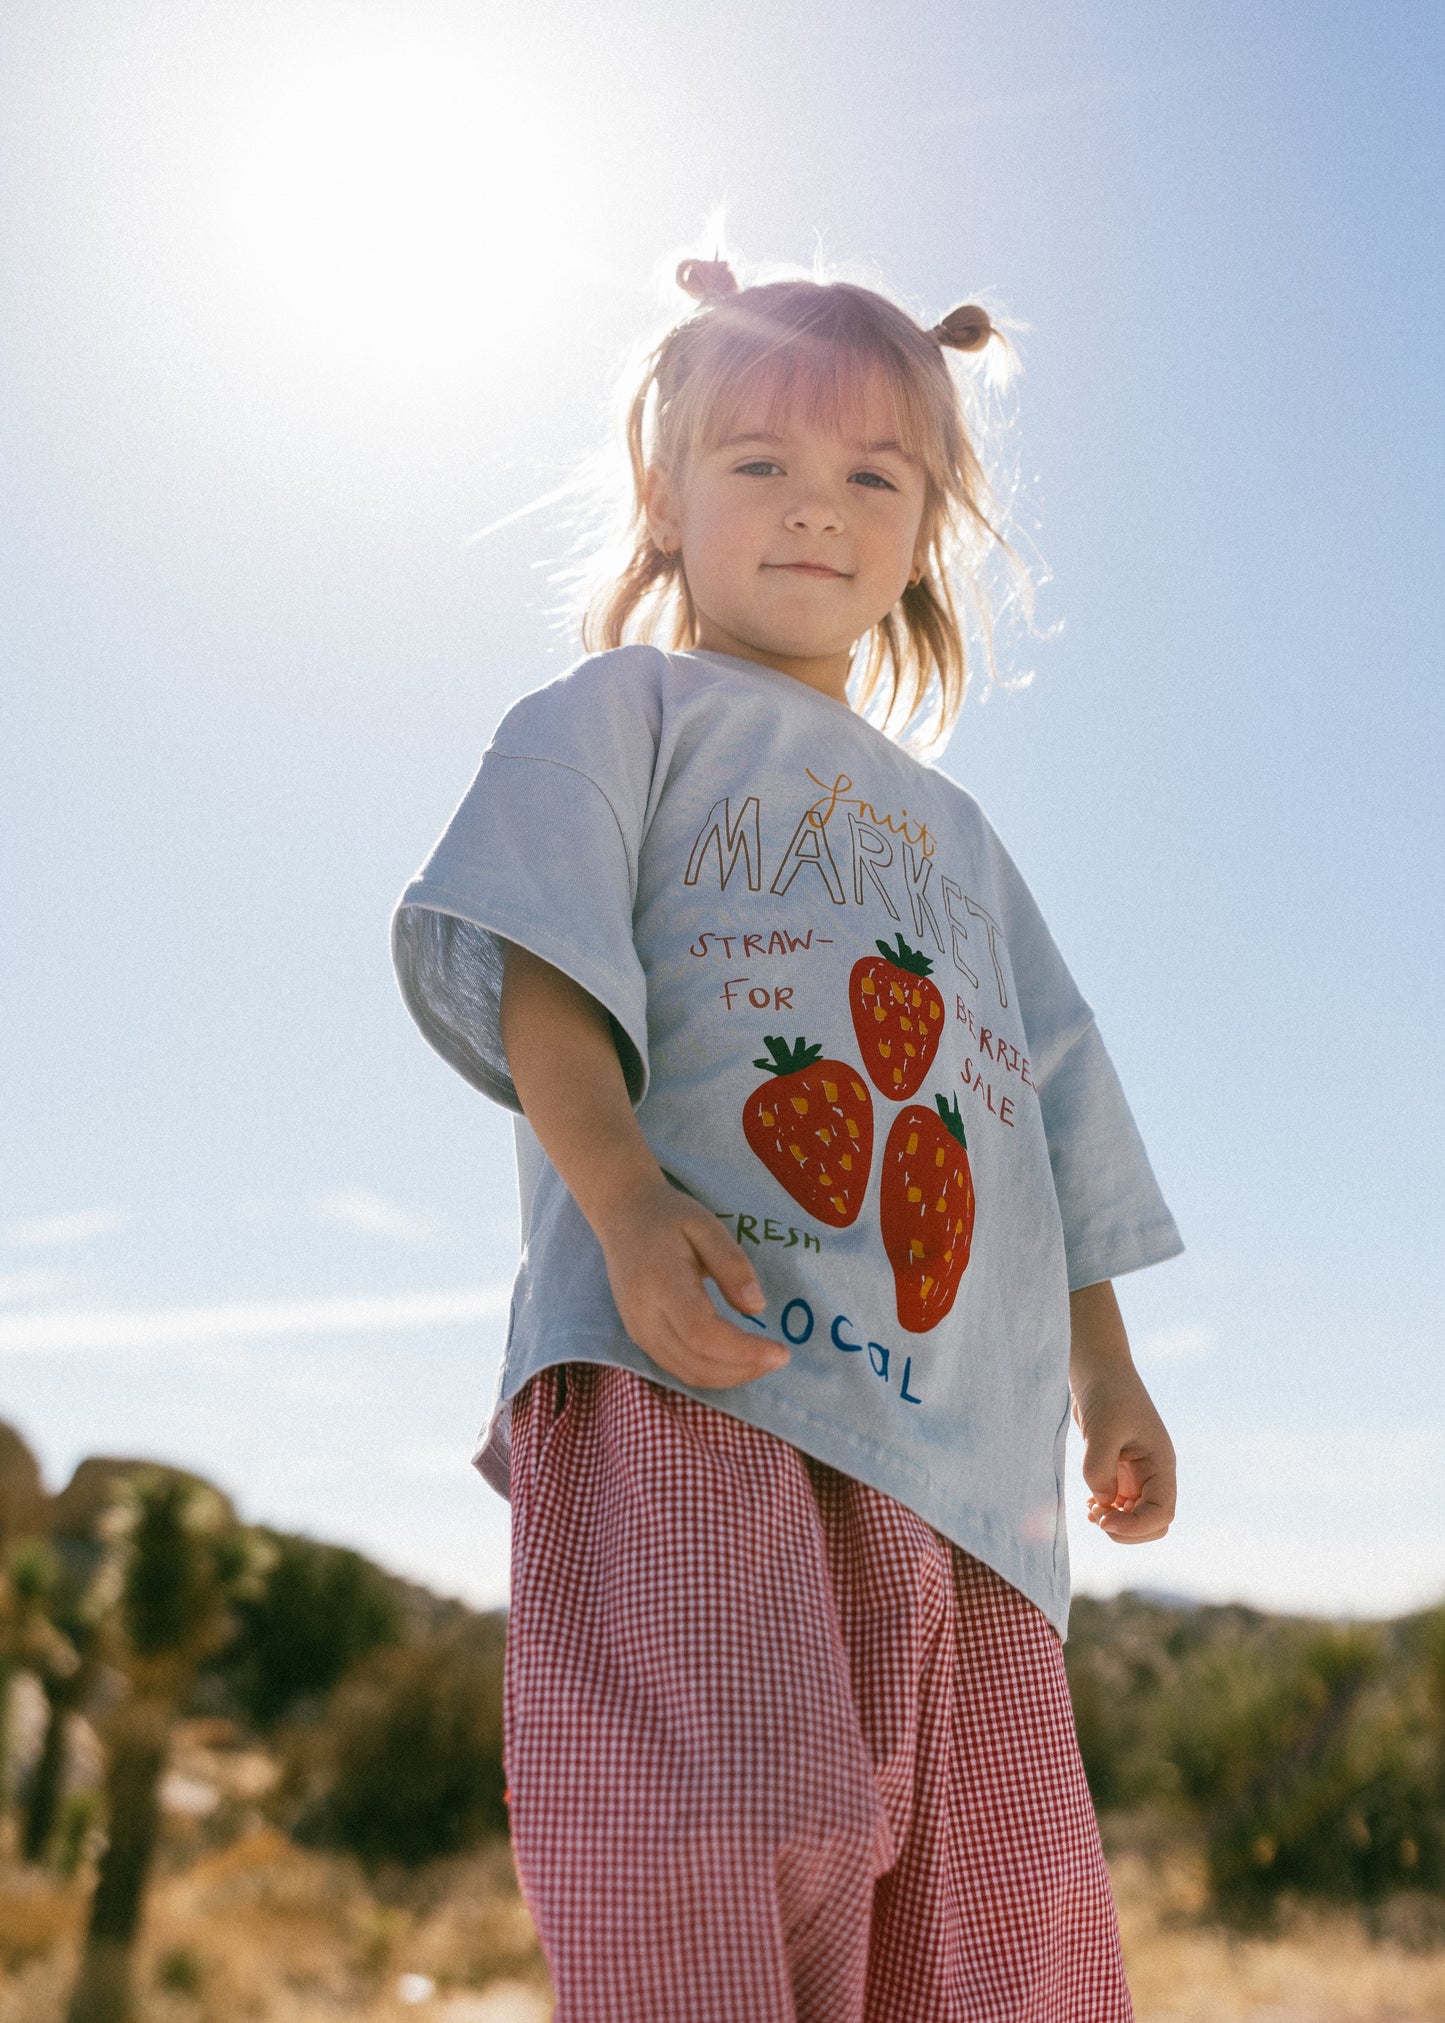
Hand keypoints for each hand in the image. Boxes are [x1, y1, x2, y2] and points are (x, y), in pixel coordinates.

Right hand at [595, 1175, 789, 1390]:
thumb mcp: (707, 1226)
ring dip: (731, 1376)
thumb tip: (756, 1308)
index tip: (781, 1352)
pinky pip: (678, 1368)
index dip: (743, 1352)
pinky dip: (712, 1373)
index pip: (703, 1334)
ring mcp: (638, 1332)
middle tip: (780, 1357)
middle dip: (744, 1369)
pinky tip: (737, 1359)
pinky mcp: (640, 1338)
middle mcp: (644, 1317)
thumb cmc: (668, 1217)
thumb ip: (732, 1264)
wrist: (623, 1216)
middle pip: (697, 1363)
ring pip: (688, 1373)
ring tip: (764, 1360)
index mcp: (661, 1283)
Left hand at [1072, 1360, 1176, 1541]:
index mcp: (1161, 1464)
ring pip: (1134, 1516)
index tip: (1102, 1520)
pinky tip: (1089, 1503)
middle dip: (1127, 1530)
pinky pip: (1118, 1503)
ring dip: (1114, 1522)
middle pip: (1153, 1523)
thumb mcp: (1102, 1429)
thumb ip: (1100, 1469)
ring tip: (1090, 1511)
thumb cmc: (1106, 1392)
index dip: (1135, 1527)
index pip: (1161, 1513)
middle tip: (1096, 1518)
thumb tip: (1102, 1501)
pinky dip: (1105, 1510)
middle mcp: (1153, 1473)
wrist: (1097, 1369)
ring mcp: (1136, 1473)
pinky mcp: (1117, 1469)